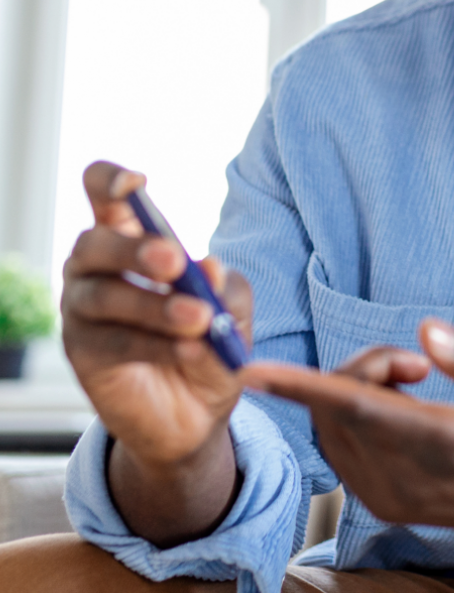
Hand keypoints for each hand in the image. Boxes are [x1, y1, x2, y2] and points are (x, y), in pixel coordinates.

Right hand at [61, 161, 251, 541]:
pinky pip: (111, 341)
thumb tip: (211, 268)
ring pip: (105, 296)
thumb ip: (225, 287)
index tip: (137, 183)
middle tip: (175, 262)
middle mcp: (95, 267)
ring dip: (155, 305)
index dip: (110, 181)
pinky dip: (152, 342)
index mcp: (130, 237)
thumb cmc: (211, 339)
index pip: (102, 193)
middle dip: (135, 250)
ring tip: (198, 318)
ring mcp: (82, 309)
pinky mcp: (83, 352)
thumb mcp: (232, 307)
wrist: (199, 411)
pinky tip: (187, 348)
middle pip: (95, 243)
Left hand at [245, 321, 453, 532]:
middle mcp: (410, 481)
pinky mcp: (382, 505)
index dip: (303, 387)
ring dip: (355, 388)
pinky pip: (338, 446)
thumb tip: (426, 331)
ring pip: (331, 427)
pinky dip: (351, 413)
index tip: (253, 370)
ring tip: (415, 383)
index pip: (360, 410)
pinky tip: (400, 408)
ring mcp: (392, 500)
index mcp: (450, 446)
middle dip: (363, 365)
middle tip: (417, 363)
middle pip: (340, 408)